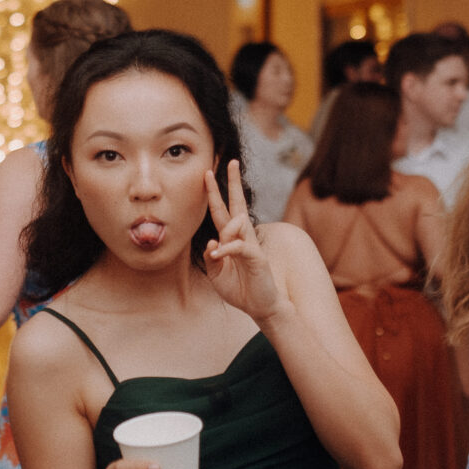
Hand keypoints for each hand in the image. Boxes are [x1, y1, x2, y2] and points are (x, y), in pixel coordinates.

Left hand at [203, 160, 283, 321]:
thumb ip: (211, 257)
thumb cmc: (240, 289)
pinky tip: (219, 253)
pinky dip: (227, 248)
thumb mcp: (217, 274)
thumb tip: (210, 242)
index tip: (207, 173)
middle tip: (231, 162)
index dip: (214, 193)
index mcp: (231, 239)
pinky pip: (239, 245)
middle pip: (237, 204)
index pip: (222, 210)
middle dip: (232, 183)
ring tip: (220, 252)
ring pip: (236, 224)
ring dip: (225, 233)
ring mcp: (251, 245)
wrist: (261, 306)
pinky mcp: (256, 257)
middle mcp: (243, 237)